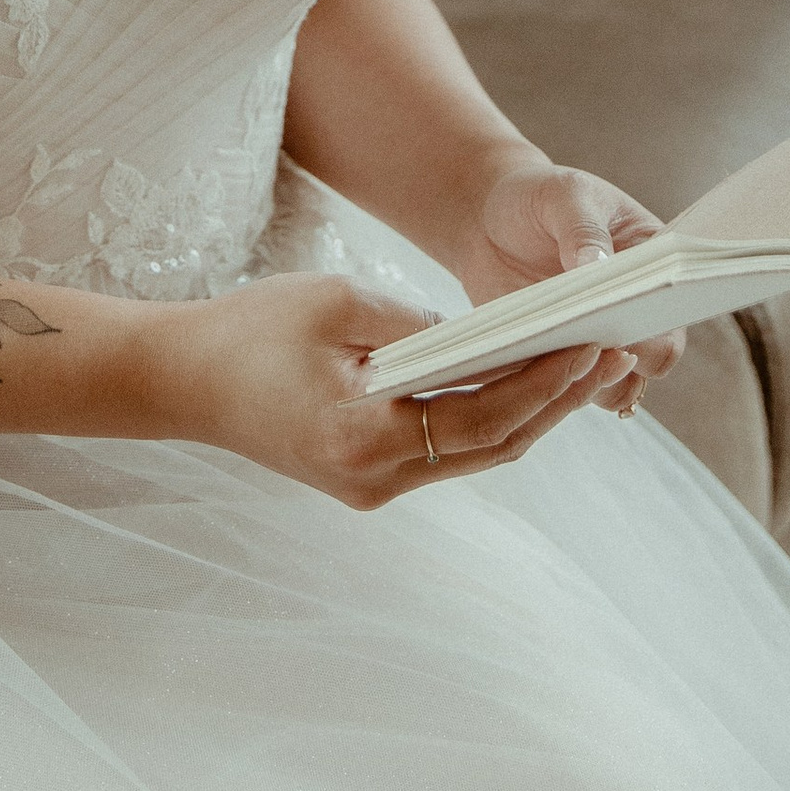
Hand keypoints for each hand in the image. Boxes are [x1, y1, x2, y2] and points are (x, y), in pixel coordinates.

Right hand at [142, 274, 641, 509]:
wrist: (181, 381)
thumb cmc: (252, 331)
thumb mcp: (339, 302)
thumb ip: (418, 324)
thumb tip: (488, 339)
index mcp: (368, 440)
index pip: (485, 417)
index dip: (545, 384)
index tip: (592, 344)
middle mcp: (377, 480)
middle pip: (494, 446)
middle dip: (554, 401)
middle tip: (608, 355)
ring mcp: (372, 488)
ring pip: (475, 452)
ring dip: (527, 411)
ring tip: (579, 365)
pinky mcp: (366, 478)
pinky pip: (444, 449)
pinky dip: (485, 415)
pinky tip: (518, 379)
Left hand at [452, 158, 684, 411]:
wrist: (486, 218)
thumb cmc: (538, 196)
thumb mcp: (563, 195)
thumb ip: (582, 227)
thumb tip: (596, 265)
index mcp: (654, 263)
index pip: (678, 306)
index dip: (664, 320)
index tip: (632, 318)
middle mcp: (634, 310)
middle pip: (653, 359)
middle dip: (627, 357)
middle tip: (587, 339)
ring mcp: (597, 339)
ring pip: (614, 387)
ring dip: (590, 379)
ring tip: (553, 349)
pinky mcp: (558, 359)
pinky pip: (566, 390)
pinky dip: (551, 386)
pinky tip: (524, 359)